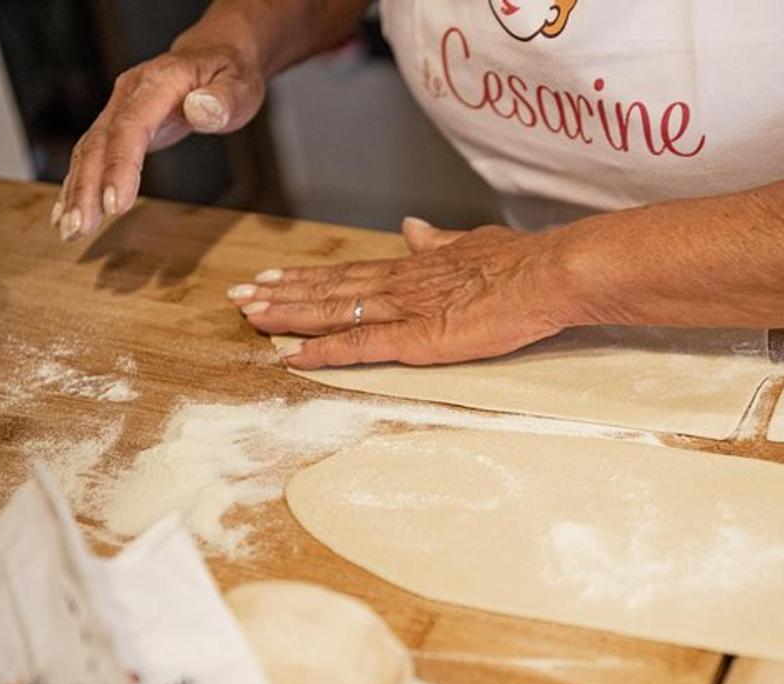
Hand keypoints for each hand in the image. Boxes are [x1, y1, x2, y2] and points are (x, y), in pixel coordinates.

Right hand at [52, 44, 263, 240]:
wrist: (215, 55)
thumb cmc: (230, 74)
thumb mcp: (239, 84)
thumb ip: (221, 99)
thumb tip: (200, 109)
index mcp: (159, 82)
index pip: (131, 126)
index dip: (120, 166)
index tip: (114, 204)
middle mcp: (130, 93)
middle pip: (100, 143)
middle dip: (85, 188)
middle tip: (79, 228)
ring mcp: (120, 109)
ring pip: (89, 152)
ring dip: (76, 192)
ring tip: (71, 230)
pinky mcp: (119, 126)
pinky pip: (92, 155)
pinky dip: (78, 184)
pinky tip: (68, 213)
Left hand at [227, 217, 577, 366]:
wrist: (547, 274)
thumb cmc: (520, 264)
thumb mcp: (471, 243)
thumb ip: (437, 241)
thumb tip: (412, 227)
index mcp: (412, 265)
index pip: (347, 273)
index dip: (306, 276)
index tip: (270, 276)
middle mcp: (398, 284)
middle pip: (327, 288)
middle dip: (279, 292)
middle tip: (236, 295)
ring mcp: (404, 310)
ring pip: (332, 311)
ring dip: (287, 314)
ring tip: (248, 316)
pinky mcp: (417, 339)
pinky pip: (359, 346)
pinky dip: (323, 351)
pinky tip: (292, 355)